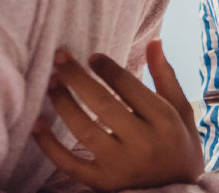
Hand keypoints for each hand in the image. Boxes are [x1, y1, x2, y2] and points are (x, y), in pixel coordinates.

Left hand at [31, 40, 203, 190]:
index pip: (130, 88)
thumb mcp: (181, 111)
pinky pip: (69, 163)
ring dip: (63, 103)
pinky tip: (38, 124)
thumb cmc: (179, 146)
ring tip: (51, 83)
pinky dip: (49, 145)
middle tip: (60, 57)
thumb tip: (154, 41)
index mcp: (165, 121)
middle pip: (103, 104)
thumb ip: (166, 77)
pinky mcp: (103, 181)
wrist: (177, 192)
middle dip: (78, 78)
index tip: (92, 56)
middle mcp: (143, 142)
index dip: (108, 69)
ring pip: (84, 130)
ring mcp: (121, 164)